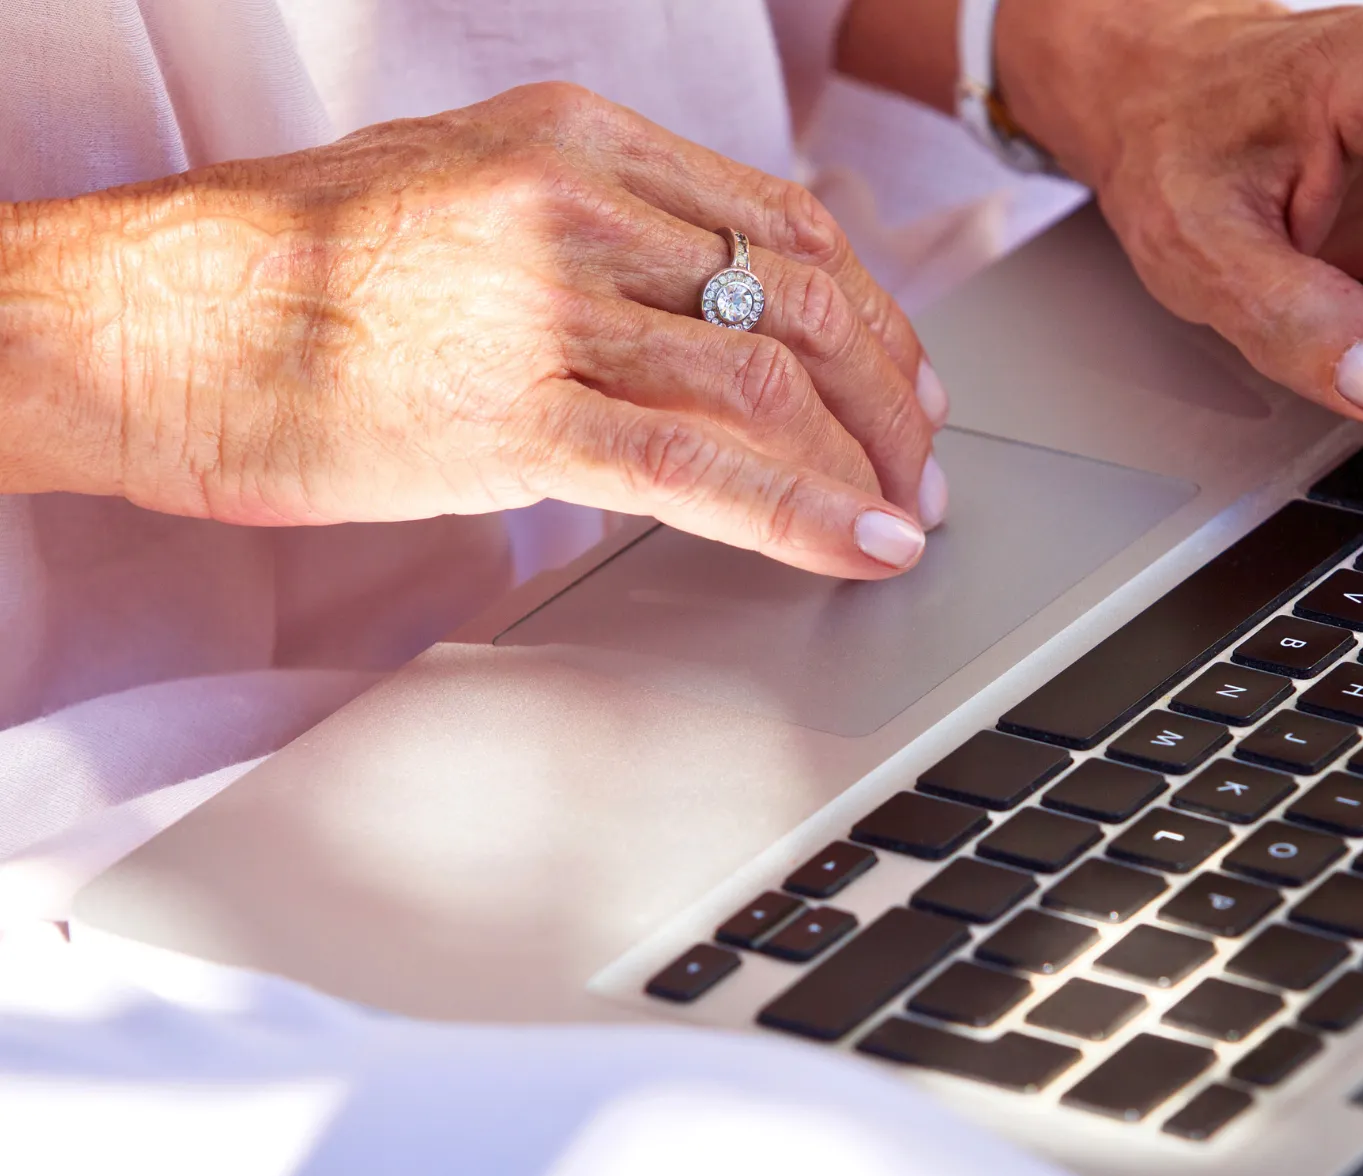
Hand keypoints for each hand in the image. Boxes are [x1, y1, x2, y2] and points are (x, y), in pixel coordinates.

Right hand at [0, 83, 947, 576]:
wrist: (140, 322)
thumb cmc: (284, 274)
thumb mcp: (459, 197)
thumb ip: (587, 232)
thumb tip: (693, 303)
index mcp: (573, 138)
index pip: (779, 221)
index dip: (870, 309)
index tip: (905, 374)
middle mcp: (575, 203)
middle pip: (801, 298)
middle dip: (888, 392)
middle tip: (921, 460)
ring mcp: (546, 303)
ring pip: (769, 380)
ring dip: (862, 460)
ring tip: (901, 517)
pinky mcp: (512, 413)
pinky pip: (700, 468)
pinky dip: (802, 514)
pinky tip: (861, 549)